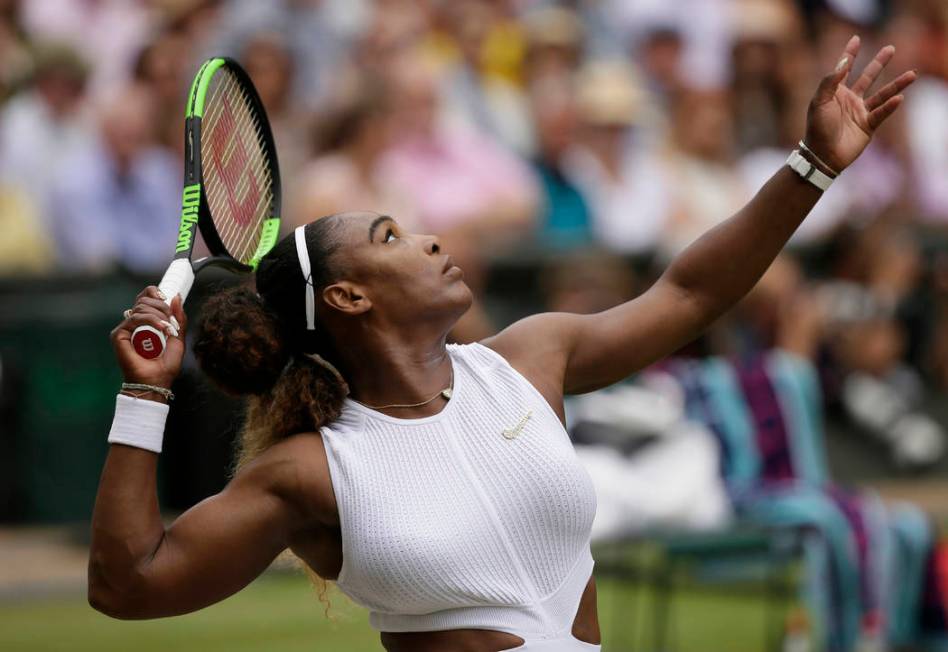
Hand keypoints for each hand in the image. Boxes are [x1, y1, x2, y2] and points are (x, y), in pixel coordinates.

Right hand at [111, 286, 187, 387]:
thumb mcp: (178, 338)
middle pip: (144, 300)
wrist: (157, 380)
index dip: (155, 293)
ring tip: (168, 329)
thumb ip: (179, 318)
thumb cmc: (166, 364)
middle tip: (172, 322)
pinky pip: (134, 318)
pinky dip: (151, 320)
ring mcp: (126, 328)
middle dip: (162, 307)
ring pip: (141, 307)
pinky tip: (161, 328)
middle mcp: (134, 322)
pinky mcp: (119, 334)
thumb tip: (177, 296)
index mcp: (146, 321)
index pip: (146, 297)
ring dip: (159, 315)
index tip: (167, 299)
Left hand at [805, 35, 916, 171]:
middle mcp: (849, 100)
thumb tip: (844, 61)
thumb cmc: (817, 128)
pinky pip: (882, 113)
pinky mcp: (868, 125)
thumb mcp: (819, 101)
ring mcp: (860, 112)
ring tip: (912, 74)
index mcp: (835, 93)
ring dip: (897, 85)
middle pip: (868, 77)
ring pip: (882, 94)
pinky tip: (899, 98)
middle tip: (890, 48)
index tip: (856, 39)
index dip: (850, 54)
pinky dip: (890, 106)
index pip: (844, 69)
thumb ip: (830, 81)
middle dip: (878, 63)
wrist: (823, 155)